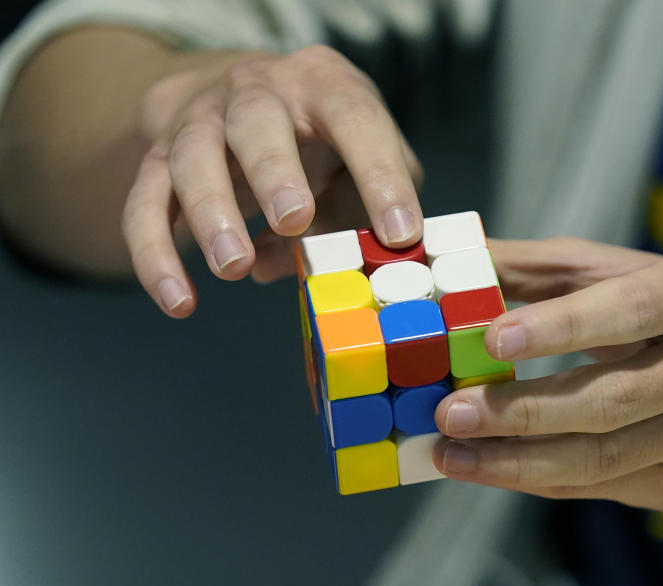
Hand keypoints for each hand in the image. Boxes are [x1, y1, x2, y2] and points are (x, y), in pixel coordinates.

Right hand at [122, 45, 423, 316]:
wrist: (237, 96)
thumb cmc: (320, 141)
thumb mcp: (359, 160)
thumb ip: (358, 208)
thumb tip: (326, 266)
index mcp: (323, 87)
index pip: (355, 119)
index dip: (380, 175)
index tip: (399, 231)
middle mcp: (256, 92)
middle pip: (257, 121)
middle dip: (273, 170)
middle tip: (293, 220)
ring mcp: (199, 121)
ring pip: (192, 157)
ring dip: (210, 213)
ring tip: (234, 267)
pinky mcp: (157, 158)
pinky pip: (144, 204)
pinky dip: (155, 255)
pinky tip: (180, 301)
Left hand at [433, 237, 662, 510]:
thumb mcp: (624, 274)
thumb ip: (541, 269)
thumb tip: (452, 262)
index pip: (632, 310)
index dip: (563, 326)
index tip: (493, 339)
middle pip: (611, 398)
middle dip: (522, 410)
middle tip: (450, 411)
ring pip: (602, 456)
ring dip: (517, 460)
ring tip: (451, 453)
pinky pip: (599, 486)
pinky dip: (537, 479)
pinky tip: (488, 468)